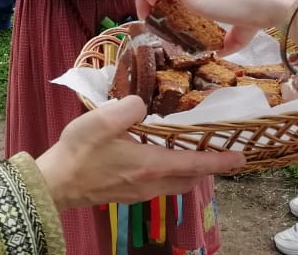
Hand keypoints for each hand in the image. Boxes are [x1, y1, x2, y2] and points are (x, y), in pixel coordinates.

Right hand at [35, 95, 244, 208]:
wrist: (56, 183)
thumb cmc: (78, 151)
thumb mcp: (102, 120)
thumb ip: (128, 107)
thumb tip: (142, 103)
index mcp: (150, 164)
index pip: (195, 164)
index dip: (220, 161)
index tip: (241, 157)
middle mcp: (151, 182)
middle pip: (190, 179)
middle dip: (208, 168)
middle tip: (217, 151)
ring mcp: (139, 192)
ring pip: (176, 185)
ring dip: (188, 172)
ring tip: (190, 152)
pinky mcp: (128, 194)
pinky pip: (160, 186)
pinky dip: (170, 174)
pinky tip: (158, 158)